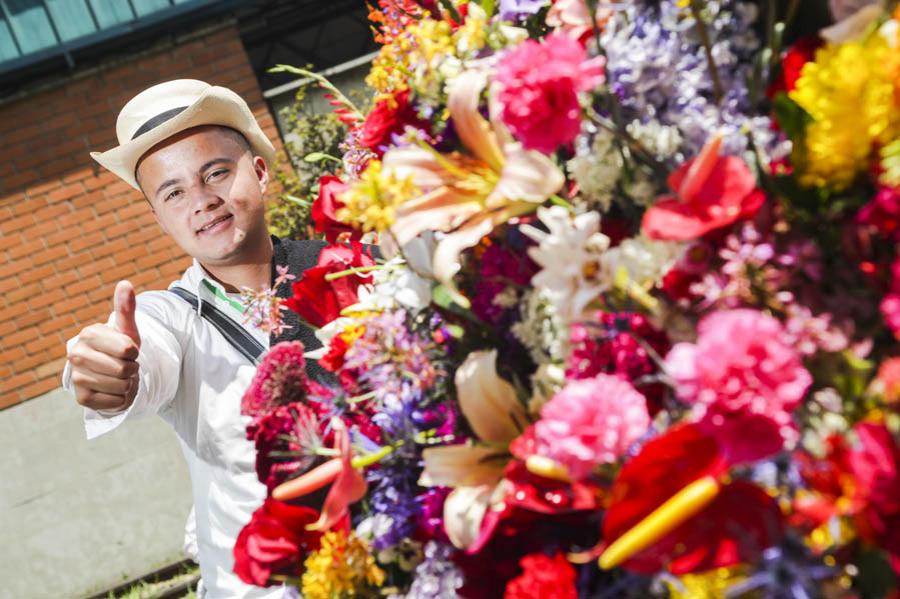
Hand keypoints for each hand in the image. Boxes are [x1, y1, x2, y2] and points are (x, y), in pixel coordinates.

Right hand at [67, 281, 141, 411]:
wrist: (111, 373)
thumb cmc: (120, 349)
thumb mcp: (127, 330)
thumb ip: (126, 308)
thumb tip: (126, 284)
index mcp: (89, 334)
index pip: (127, 349)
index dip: (134, 352)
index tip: (127, 351)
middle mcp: (76, 355)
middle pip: (124, 369)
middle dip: (132, 369)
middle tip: (123, 365)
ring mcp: (77, 377)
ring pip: (121, 386)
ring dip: (127, 384)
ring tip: (119, 377)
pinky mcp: (82, 398)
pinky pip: (115, 401)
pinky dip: (121, 398)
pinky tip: (113, 390)